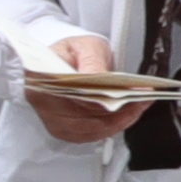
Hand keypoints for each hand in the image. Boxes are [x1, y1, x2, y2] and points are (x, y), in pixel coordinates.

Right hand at [21, 26, 137, 149]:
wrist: (68, 61)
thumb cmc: (74, 52)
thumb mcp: (86, 46)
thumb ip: (92, 61)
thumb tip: (98, 78)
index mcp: (40, 75)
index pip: (68, 94)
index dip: (96, 98)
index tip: (124, 94)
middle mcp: (42, 101)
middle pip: (80, 117)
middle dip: (114, 113)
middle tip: (140, 101)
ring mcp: (51, 119)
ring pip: (87, 130)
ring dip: (116, 122)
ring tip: (137, 107)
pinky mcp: (63, 130)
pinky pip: (89, 135)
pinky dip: (111, 127)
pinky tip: (127, 116)